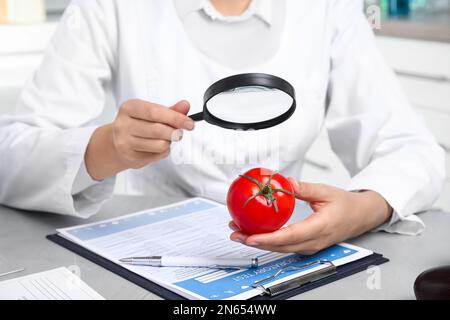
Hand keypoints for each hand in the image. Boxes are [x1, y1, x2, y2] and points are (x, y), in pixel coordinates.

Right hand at [85, 100, 193, 179]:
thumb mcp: (151, 113)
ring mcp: (125, 142)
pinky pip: (157, 155)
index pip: (155, 112)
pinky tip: (156, 146)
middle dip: (174, 132)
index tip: (189, 122)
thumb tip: (185, 106)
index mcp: (129, 108)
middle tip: (180, 132)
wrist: (118, 142)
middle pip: (158, 129)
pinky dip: (163, 151)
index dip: (175, 118)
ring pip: (160, 144)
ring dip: (169, 142)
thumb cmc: (137, 124)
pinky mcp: (131, 157)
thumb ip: (170, 110)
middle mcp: (123, 124)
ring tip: (165, 138)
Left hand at [229, 178, 392, 254]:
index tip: (249, 237)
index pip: (289, 237)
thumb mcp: (326, 191)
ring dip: (258, 242)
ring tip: (239, 233)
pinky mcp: (306, 245)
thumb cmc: (347, 205)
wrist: (361, 216)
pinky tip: (255, 233)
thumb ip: (305, 188)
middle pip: (279, 246)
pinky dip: (268, 241)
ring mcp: (310, 246)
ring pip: (280, 248)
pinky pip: (284, 246)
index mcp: (319, 228)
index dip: (267, 239)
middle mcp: (313, 242)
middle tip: (235, 233)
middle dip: (254, 242)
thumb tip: (286, 182)